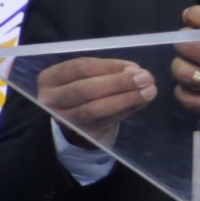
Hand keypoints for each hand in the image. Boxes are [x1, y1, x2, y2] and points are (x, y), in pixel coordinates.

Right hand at [36, 54, 154, 148]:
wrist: (73, 122)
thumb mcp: (84, 76)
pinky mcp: (81, 134)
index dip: (109, 66)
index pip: (80, 68)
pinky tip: (143, 101)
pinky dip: (127, 110)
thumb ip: (106, 71)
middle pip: (87, 90)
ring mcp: (64, 120)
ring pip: (96, 109)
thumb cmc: (81, 90)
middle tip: (145, 78)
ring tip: (150, 91)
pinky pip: (106, 121)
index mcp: (49, 78)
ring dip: (126, 99)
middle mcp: (50, 100)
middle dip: (119, 83)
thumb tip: (134, 71)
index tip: (134, 66)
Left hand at [170, 5, 199, 138]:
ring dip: (180, 66)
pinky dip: (183, 92)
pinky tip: (189, 88)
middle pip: (194, 47)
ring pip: (188, 74)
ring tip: (185, 65)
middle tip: (184, 41)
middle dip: (182, 40)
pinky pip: (192, 101)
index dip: (195, 15)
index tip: (189, 15)